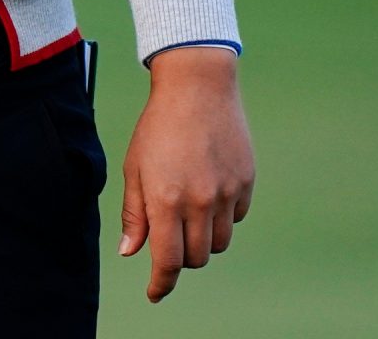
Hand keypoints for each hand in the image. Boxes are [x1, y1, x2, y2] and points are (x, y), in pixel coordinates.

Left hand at [117, 46, 253, 301]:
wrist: (198, 86)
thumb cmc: (158, 126)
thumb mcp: (135, 167)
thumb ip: (134, 213)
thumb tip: (131, 252)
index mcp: (166, 198)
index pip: (168, 260)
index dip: (161, 283)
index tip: (155, 292)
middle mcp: (199, 200)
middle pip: (196, 258)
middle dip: (181, 257)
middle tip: (170, 238)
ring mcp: (226, 192)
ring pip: (218, 242)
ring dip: (203, 239)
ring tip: (190, 212)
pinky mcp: (246, 182)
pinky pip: (237, 218)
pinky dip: (223, 217)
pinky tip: (210, 191)